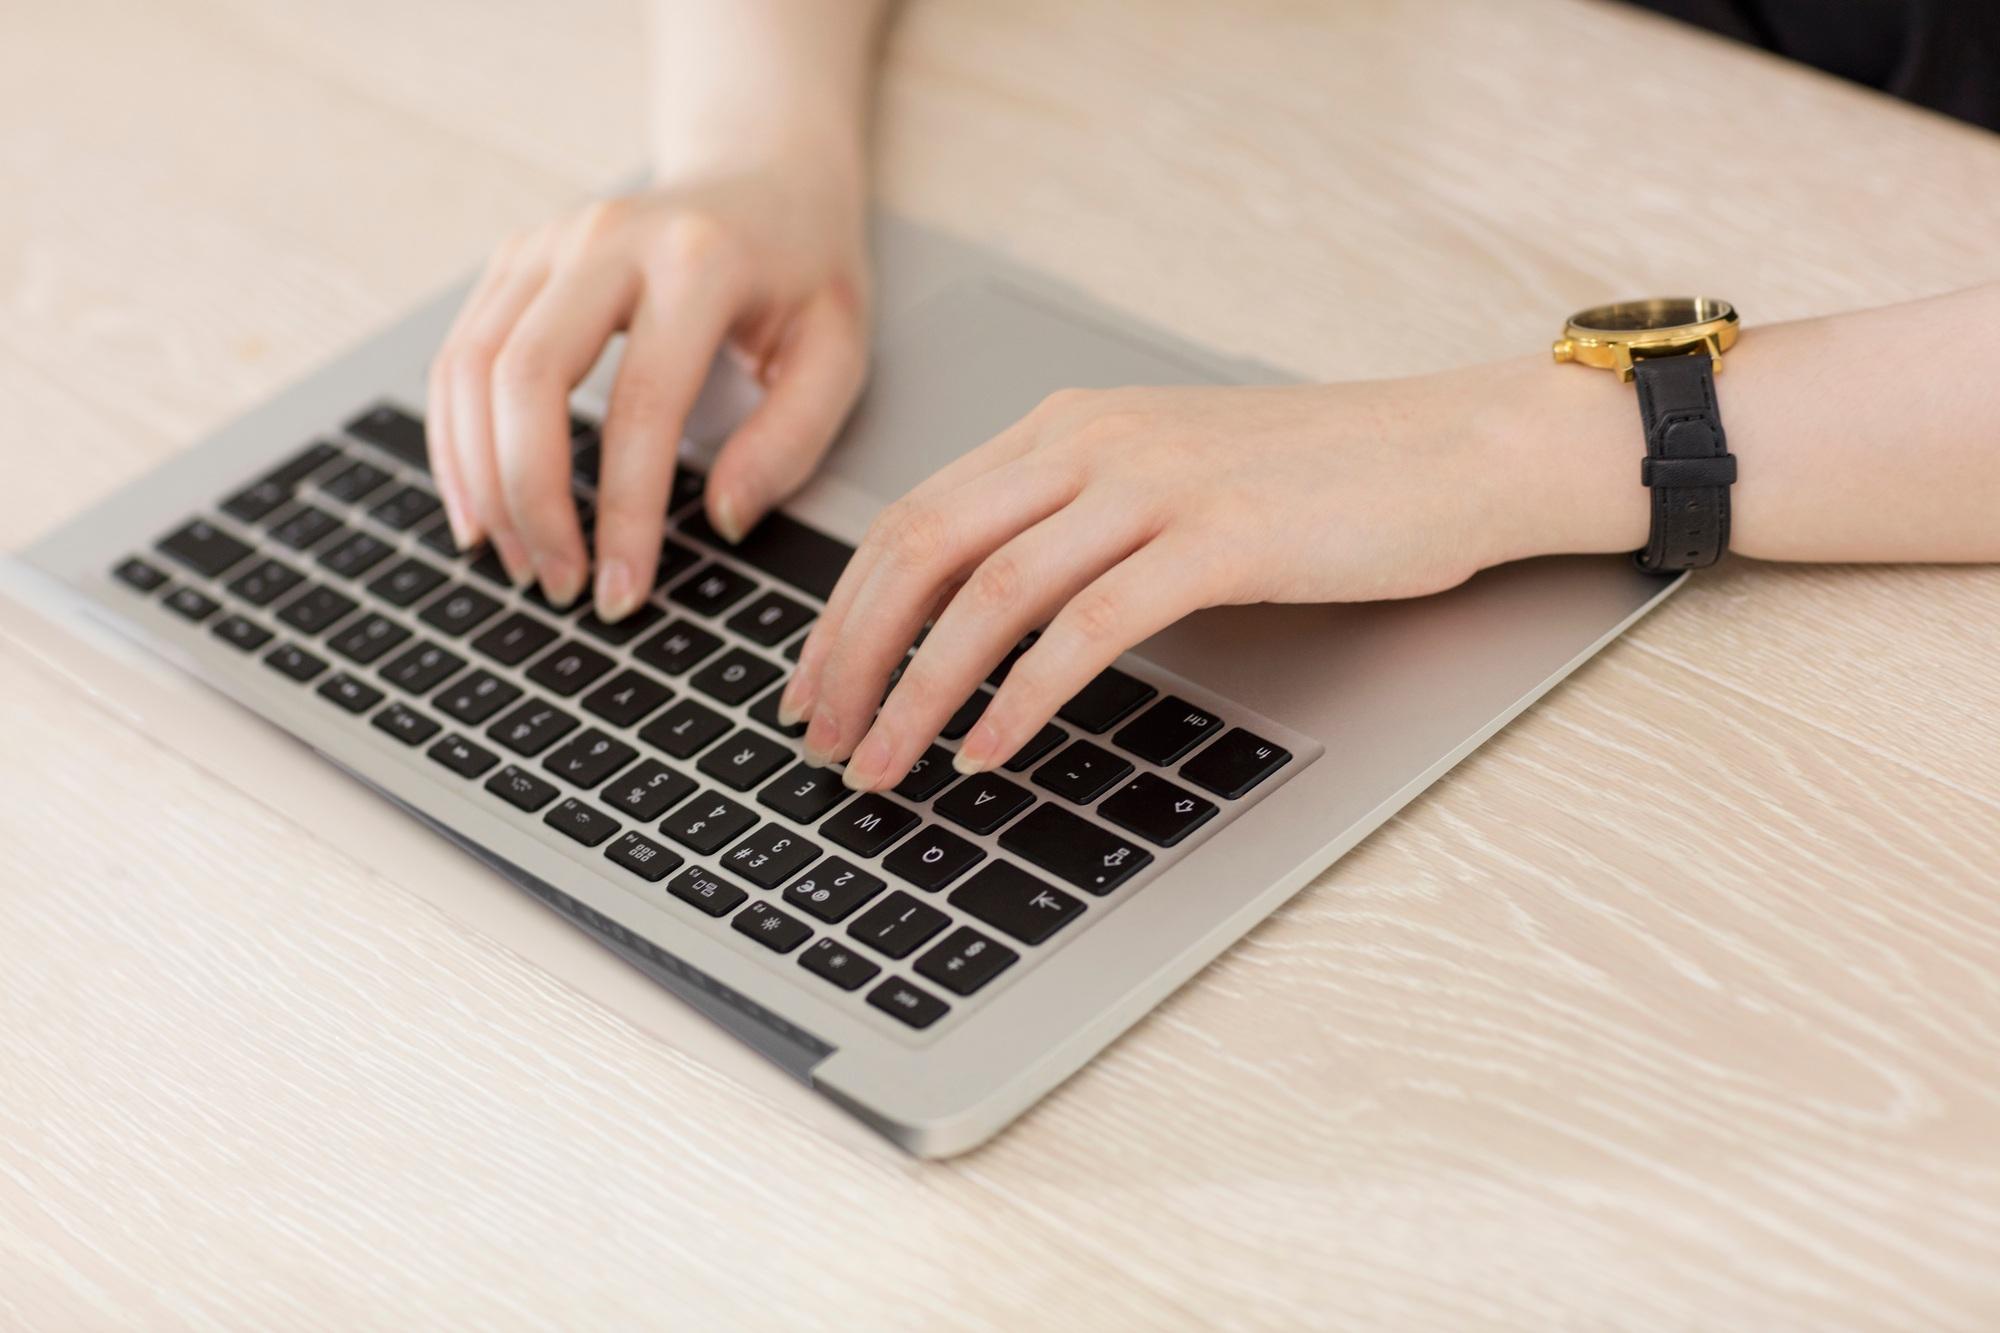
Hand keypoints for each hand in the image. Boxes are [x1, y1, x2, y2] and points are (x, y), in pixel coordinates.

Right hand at [426, 159, 868, 618]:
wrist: (765, 175)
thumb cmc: (805, 274)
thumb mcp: (836, 354)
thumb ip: (791, 441)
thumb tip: (723, 522)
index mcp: (698, 261)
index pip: (641, 405)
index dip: (623, 512)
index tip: (622, 591)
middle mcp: (608, 238)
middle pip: (526, 380)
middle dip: (532, 500)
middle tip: (559, 587)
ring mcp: (547, 241)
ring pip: (470, 368)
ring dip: (482, 480)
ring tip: (517, 562)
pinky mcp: (512, 258)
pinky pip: (458, 356)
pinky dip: (456, 442)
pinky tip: (481, 508)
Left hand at [781, 365, 1646, 790]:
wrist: (1453, 452)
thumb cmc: (1319, 482)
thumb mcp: (1169, 480)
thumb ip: (1076, 522)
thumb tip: (981, 613)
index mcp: (1067, 428)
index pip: (915, 517)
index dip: (845, 609)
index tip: (813, 684)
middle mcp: (1092, 443)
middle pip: (923, 550)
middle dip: (853, 655)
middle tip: (820, 739)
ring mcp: (1154, 485)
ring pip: (987, 592)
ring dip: (918, 690)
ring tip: (883, 765)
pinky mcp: (1217, 538)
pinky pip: (1085, 629)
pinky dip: (1022, 699)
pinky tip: (989, 752)